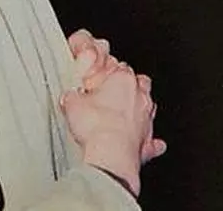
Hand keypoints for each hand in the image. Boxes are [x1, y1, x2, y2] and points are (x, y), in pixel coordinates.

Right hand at [67, 30, 166, 162]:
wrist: (110, 155)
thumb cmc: (96, 126)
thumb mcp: (73, 104)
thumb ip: (72, 97)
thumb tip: (69, 97)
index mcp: (123, 80)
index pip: (121, 68)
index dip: (111, 74)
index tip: (102, 81)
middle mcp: (139, 96)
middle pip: (141, 83)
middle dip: (131, 87)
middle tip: (115, 95)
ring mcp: (146, 119)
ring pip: (149, 108)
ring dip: (140, 112)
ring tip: (125, 119)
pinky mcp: (147, 142)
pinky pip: (153, 142)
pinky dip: (151, 144)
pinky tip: (147, 146)